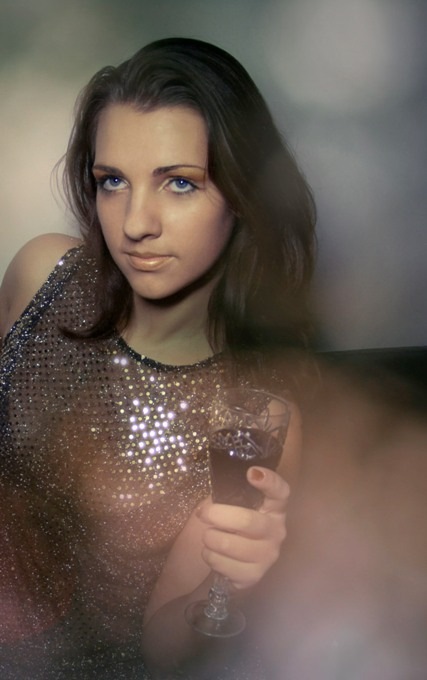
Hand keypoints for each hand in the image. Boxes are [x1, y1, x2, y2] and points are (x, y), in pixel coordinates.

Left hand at [197, 467, 289, 589]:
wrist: (238, 564)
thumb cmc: (235, 527)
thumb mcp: (236, 507)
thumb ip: (230, 497)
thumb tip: (210, 501)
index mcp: (274, 508)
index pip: (280, 492)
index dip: (269, 481)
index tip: (251, 472)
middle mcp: (277, 531)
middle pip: (246, 521)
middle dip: (217, 515)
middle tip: (202, 513)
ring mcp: (268, 555)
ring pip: (229, 544)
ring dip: (210, 538)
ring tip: (209, 536)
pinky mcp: (255, 575)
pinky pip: (222, 564)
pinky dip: (210, 556)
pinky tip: (213, 554)